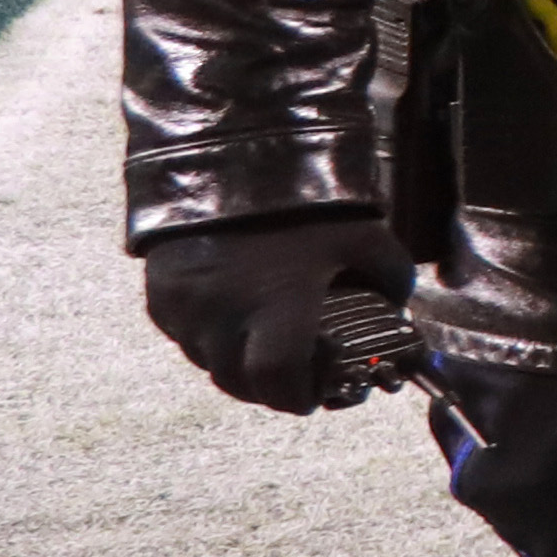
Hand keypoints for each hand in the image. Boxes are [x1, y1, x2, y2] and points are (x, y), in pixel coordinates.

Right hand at [139, 212, 413, 412]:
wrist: (228, 158)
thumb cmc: (300, 201)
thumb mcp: (362, 235)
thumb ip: (389, 276)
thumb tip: (396, 303)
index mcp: (275, 309)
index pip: (278, 382)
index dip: (297, 398)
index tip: (312, 398)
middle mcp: (222, 318)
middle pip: (239, 381)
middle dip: (268, 388)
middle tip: (291, 378)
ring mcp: (184, 309)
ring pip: (208, 361)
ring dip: (236, 364)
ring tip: (262, 347)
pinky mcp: (160, 295)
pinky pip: (184, 334)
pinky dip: (209, 338)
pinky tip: (232, 318)